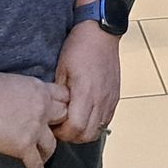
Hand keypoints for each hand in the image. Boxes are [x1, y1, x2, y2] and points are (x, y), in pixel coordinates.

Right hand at [0, 71, 70, 167]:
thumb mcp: (14, 81)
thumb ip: (23, 92)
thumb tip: (19, 101)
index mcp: (39, 90)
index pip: (63, 97)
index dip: (61, 104)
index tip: (59, 110)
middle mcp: (42, 109)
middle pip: (63, 119)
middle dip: (60, 125)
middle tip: (54, 132)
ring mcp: (34, 128)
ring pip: (52, 144)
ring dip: (48, 150)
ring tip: (45, 155)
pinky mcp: (23, 145)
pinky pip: (35, 163)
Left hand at [51, 21, 120, 143]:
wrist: (101, 32)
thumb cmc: (79, 47)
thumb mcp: (61, 69)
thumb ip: (58, 94)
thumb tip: (52, 111)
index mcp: (85, 93)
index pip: (75, 129)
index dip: (62, 133)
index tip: (53, 126)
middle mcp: (101, 100)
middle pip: (87, 135)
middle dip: (71, 136)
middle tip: (60, 127)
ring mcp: (110, 99)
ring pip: (98, 130)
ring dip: (84, 131)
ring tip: (72, 120)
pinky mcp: (115, 97)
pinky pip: (106, 120)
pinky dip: (95, 123)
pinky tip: (85, 114)